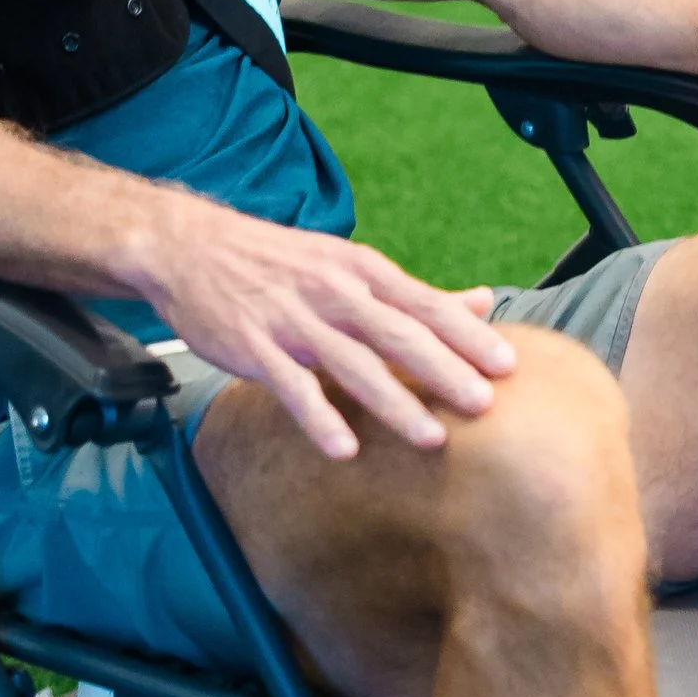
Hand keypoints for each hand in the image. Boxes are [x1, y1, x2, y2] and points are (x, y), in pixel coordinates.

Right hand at [135, 195, 515, 462]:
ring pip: (352, 363)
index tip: (508, 365)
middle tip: (485, 405)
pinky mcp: (254, 347)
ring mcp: (292, 320)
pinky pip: (291, 386)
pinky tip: (345, 449)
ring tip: (432, 438)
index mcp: (361, 271)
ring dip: (394, 401)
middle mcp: (332, 292)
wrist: (190, 247)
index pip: (425, 304)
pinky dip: (318, 417)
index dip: (467, 335)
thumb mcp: (348, 264)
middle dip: (444, 370)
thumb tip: (481, 302)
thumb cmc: (279, 263)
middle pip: (398, 334)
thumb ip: (413, 292)